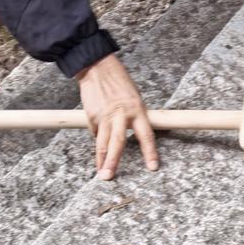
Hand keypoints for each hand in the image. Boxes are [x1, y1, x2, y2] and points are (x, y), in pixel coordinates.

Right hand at [75, 52, 158, 179]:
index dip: (149, 152)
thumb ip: (134, 117)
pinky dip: (98, 139)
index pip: (145, 135)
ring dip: (101, 160)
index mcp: (136, 109)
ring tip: (101, 173)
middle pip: (117, 142)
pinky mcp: (91, 116)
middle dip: (113, 161)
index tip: (152, 167)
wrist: (97, 68)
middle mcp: (120, 115)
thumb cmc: (119, 82)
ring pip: (102, 142)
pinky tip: (99, 145)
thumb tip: (133, 134)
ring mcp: (103, 116)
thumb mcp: (134, 98)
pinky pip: (96, 133)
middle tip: (109, 177)